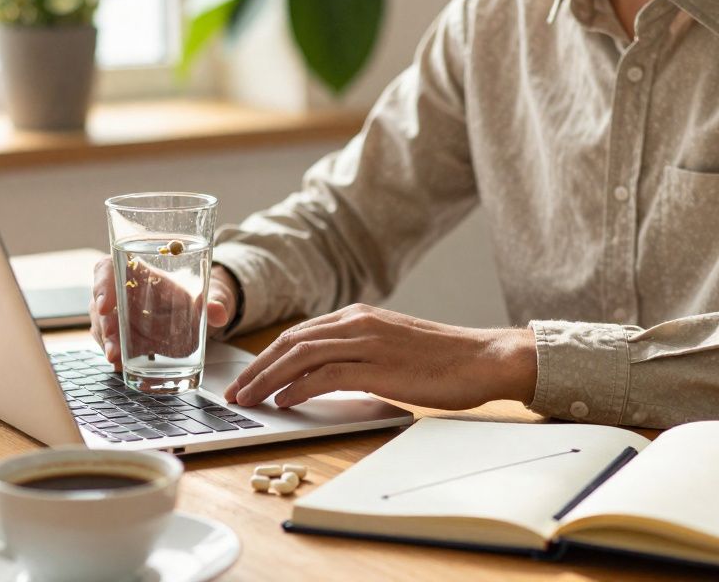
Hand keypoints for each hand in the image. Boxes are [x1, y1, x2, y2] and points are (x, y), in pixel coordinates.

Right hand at [90, 257, 239, 367]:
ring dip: (109, 344)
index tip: (104, 305)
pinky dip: (116, 355)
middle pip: (100, 304)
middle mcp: (119, 293)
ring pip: (103, 327)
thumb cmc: (189, 297)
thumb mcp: (203, 295)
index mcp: (135, 272)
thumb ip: (213, 302)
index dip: (102, 285)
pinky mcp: (118, 337)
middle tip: (114, 342)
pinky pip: (110, 344)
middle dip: (106, 325)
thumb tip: (220, 314)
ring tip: (117, 359)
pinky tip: (122, 365)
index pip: (107, 270)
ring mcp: (115, 316)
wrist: (191, 314)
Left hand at [222, 303, 536, 409]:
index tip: (247, 378)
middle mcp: (357, 323)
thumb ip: (357, 354)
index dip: (266, 357)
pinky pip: (325, 375)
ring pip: (300, 356)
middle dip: (256, 369)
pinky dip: (298, 388)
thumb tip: (323, 376)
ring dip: (267, 379)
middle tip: (236, 392)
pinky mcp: (377, 365)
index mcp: (358, 316)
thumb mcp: (391, 348)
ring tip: (249, 400)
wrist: (483, 358)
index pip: (298, 334)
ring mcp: (367, 342)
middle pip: (290, 342)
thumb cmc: (443, 359)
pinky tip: (285, 402)